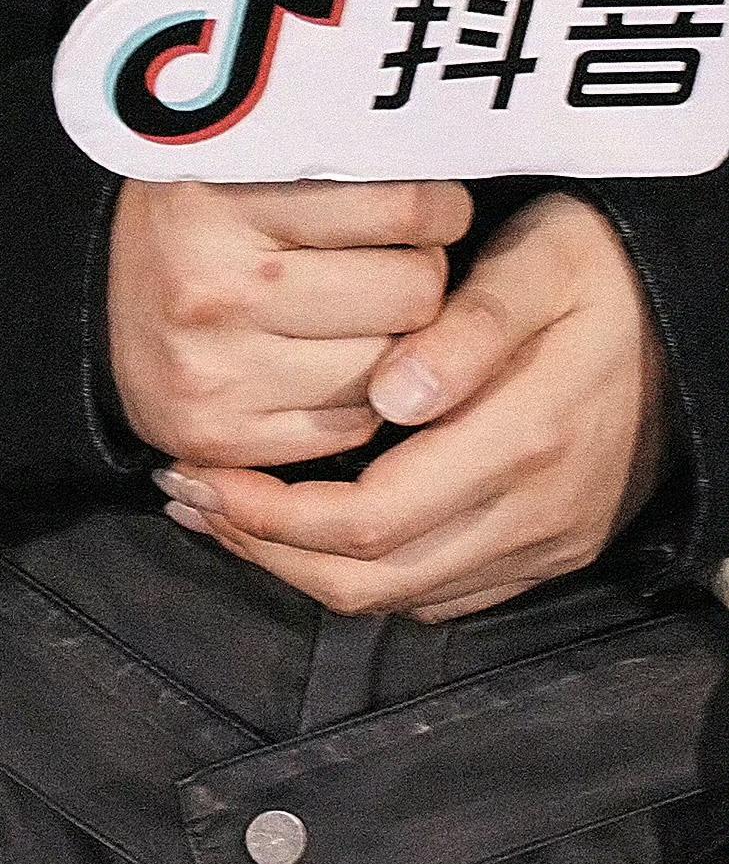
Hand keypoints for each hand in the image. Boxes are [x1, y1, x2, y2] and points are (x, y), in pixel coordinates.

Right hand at [108, 173, 468, 468]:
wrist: (90, 305)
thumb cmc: (201, 223)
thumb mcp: (246, 162)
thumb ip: (336, 159)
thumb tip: (453, 152)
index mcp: (223, 198)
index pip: (404, 207)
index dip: (437, 209)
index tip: (430, 210)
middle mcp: (215, 287)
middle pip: (413, 293)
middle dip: (417, 277)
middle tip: (388, 263)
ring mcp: (215, 371)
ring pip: (391, 367)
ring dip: (391, 345)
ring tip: (353, 316)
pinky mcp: (219, 436)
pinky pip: (353, 426)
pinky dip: (353, 399)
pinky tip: (319, 364)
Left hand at [157, 191, 673, 623]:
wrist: (688, 310)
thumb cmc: (597, 267)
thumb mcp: (539, 264)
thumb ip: (468, 329)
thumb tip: (391, 395)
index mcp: (525, 441)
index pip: (370, 517)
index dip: (269, 512)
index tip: (195, 470)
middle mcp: (538, 513)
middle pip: (372, 579)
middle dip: (263, 547)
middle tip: (184, 495)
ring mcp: (549, 543)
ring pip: (402, 599)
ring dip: (303, 566)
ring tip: (226, 510)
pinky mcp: (553, 550)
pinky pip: (444, 593)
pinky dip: (367, 572)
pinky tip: (310, 525)